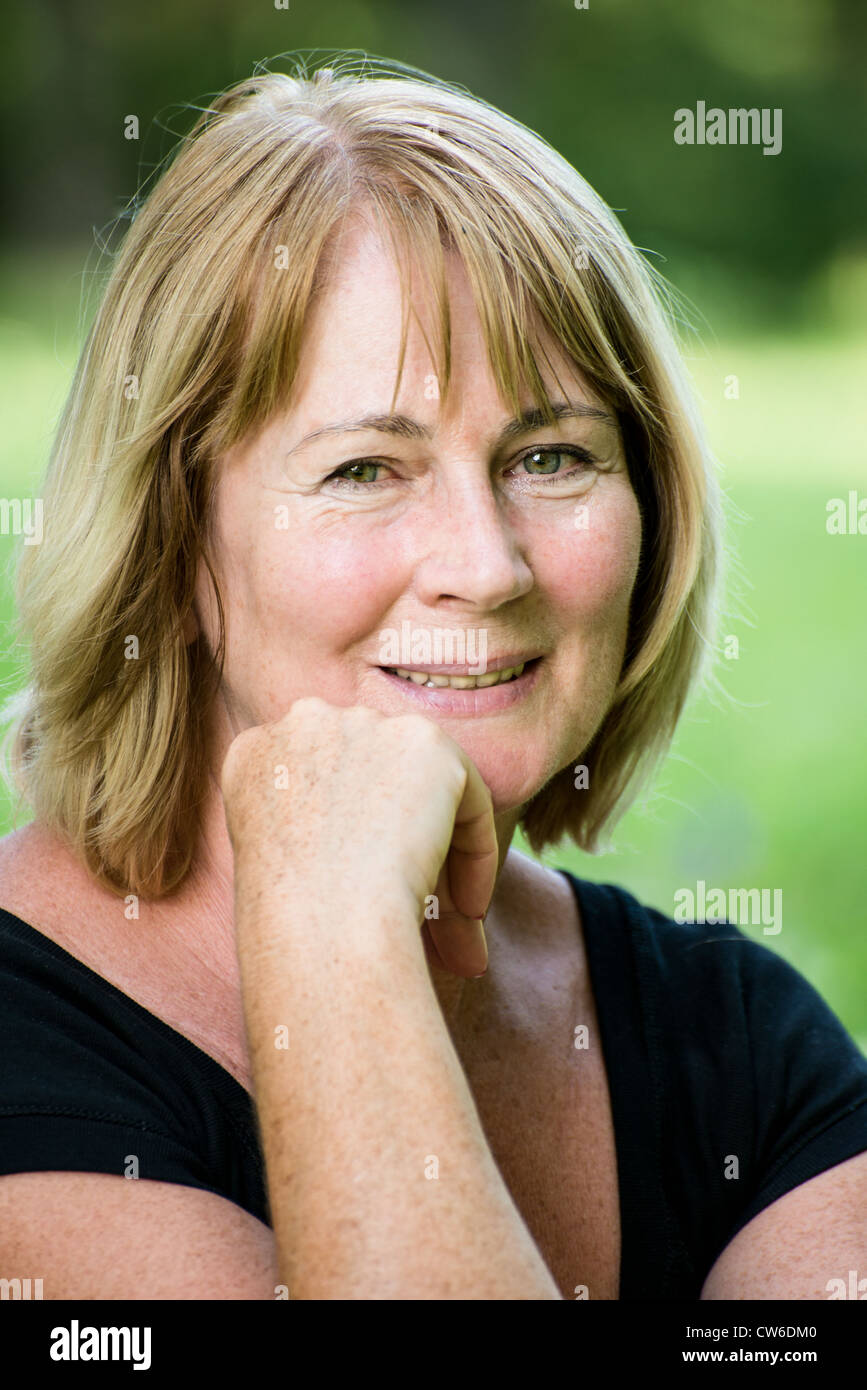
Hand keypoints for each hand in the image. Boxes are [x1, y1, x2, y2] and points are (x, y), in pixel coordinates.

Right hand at [219, 697, 498, 977]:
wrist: (320, 921)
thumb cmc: (290, 924)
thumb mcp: (274, 866)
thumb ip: (309, 831)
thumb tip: (366, 855)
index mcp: (254, 752)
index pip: (316, 776)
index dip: (349, 830)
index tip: (363, 887)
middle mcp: (304, 723)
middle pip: (372, 775)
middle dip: (400, 838)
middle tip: (423, 910)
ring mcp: (365, 724)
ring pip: (422, 788)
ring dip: (442, 851)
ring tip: (455, 920)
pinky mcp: (427, 743)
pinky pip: (468, 800)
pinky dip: (475, 854)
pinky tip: (469, 910)